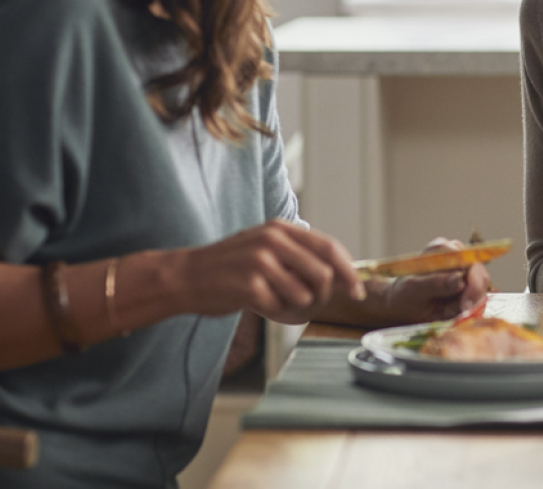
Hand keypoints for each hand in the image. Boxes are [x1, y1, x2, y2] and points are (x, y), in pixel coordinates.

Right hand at [169, 220, 363, 324]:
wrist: (185, 277)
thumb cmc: (230, 267)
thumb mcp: (265, 248)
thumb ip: (299, 255)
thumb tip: (342, 275)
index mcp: (281, 229)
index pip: (330, 248)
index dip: (348, 271)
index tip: (357, 291)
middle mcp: (273, 239)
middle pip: (324, 274)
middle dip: (323, 297)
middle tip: (309, 305)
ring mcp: (260, 261)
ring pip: (305, 295)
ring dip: (296, 307)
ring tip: (275, 302)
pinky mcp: (248, 285)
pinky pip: (280, 309)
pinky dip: (275, 314)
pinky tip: (259, 306)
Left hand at [373, 238, 491, 323]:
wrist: (402, 306)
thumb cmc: (404, 294)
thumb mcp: (413, 290)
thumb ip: (435, 283)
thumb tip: (458, 279)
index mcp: (442, 250)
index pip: (465, 258)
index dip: (469, 280)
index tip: (463, 303)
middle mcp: (457, 256)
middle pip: (478, 273)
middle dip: (472, 296)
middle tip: (459, 312)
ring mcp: (465, 271)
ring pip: (481, 287)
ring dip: (468, 304)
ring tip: (447, 311)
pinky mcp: (470, 286)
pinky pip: (479, 297)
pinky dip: (468, 309)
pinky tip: (451, 312)